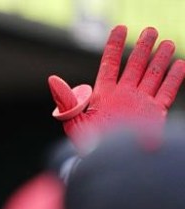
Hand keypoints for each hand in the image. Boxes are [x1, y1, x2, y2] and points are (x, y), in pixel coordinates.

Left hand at [49, 25, 184, 151]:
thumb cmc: (87, 145)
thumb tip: (52, 80)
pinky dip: (173, 79)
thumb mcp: (73, 121)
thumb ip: (67, 99)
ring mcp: (139, 103)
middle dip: (142, 48)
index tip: (119, 28)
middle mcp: (123, 95)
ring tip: (167, 43)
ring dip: (160, 60)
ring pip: (152, 76)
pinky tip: (180, 64)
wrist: (105, 163)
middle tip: (151, 31)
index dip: (114, 47)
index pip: (110, 65)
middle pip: (134, 66)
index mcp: (103, 94)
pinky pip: (165, 92)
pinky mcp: (153, 114)